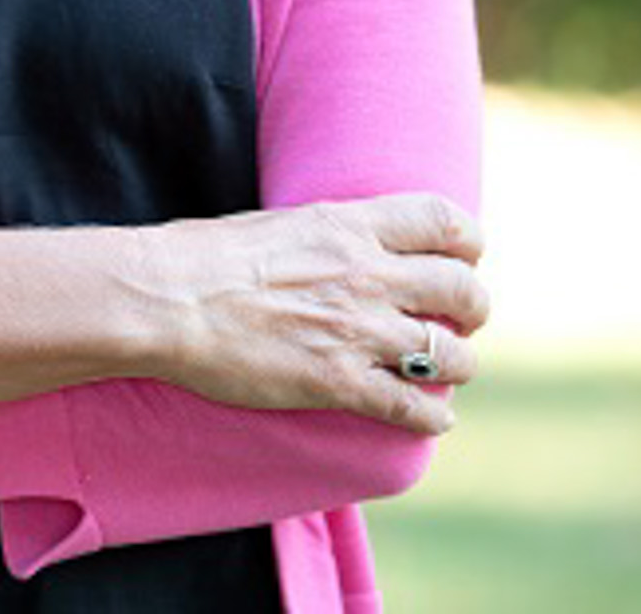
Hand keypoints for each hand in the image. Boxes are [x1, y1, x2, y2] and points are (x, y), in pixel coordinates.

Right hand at [136, 193, 488, 435]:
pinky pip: (414, 408)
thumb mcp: (280, 222)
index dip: (467, 242)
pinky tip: (432, 418)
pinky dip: (433, 417)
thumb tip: (344, 246)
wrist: (168, 298)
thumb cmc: (205, 255)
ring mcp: (357, 331)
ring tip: (445, 369)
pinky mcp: (339, 383)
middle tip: (461, 319)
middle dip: (473, 308)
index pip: (443, 222)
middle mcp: (366, 274)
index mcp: (349, 225)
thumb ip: (327, 235)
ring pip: (450, 354)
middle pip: (462, 289)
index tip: (465, 256)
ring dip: (457, 364)